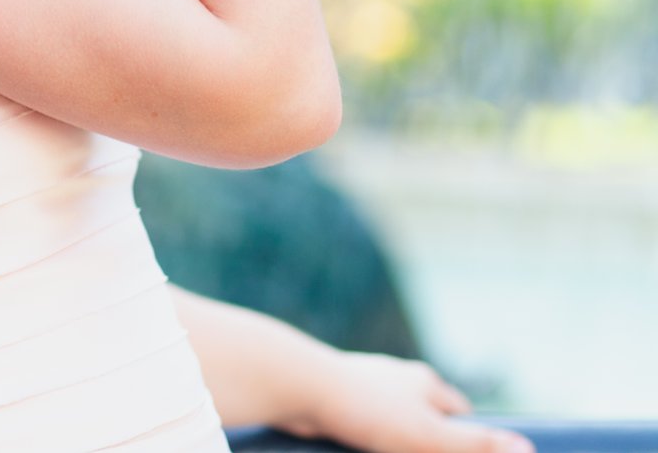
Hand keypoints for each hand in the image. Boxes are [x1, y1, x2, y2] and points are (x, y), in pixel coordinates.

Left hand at [276, 349, 534, 452]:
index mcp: (422, 382)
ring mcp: (359, 386)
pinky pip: (357, 422)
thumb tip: (529, 450)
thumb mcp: (427, 436)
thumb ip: (476, 445)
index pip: (457, 410)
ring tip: (396, 450)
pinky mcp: (330, 399)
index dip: (469, 433)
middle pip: (423, 412)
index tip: (477, 449)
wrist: (295, 384)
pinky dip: (365, 437)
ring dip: (395, 438)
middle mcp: (392, 379)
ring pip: (387, 417)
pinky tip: (363, 447)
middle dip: (432, 436)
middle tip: (434, 449)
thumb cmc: (365, 409)